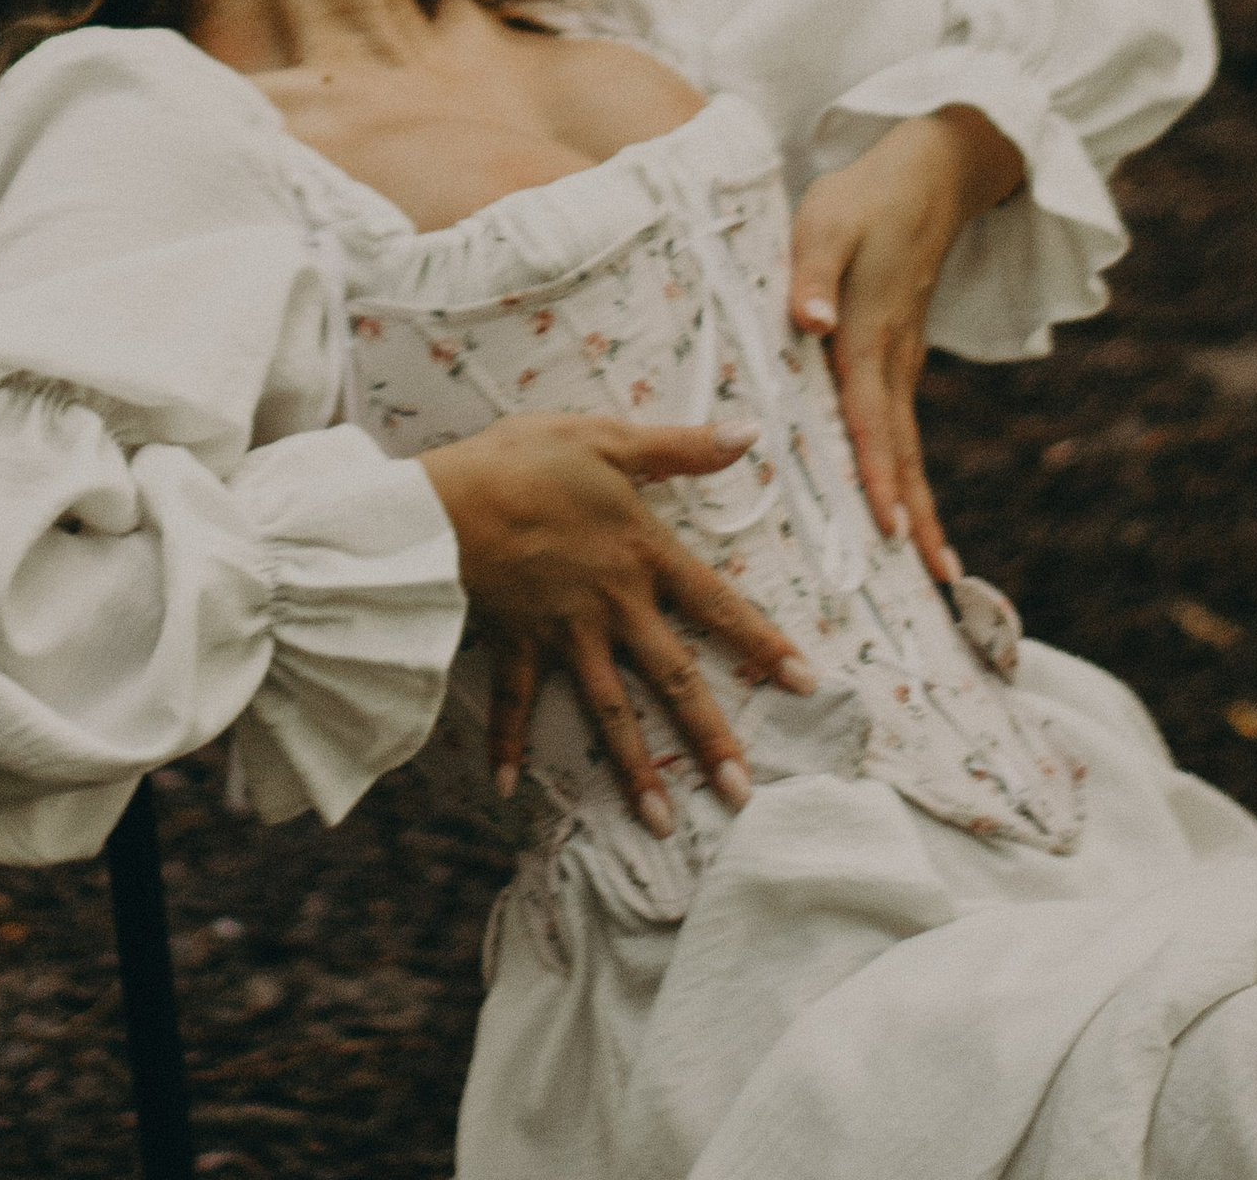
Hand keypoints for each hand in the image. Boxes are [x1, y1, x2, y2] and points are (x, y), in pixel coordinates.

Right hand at [419, 413, 814, 834]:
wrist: (450, 502)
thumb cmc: (529, 462)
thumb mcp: (610, 440)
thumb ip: (682, 446)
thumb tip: (750, 432)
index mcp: (643, 555)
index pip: (717, 605)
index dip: (763, 641)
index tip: (806, 684)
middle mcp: (613, 606)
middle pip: (672, 678)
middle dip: (709, 737)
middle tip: (742, 794)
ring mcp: (564, 633)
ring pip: (609, 710)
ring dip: (635, 767)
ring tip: (663, 823)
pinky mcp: (516, 642)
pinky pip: (516, 701)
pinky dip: (510, 743)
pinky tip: (509, 789)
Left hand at [786, 104, 1023, 583]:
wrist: (926, 176)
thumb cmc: (863, 198)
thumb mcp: (825, 222)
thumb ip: (813, 275)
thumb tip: (810, 324)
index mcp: (869, 333)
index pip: (869, 415)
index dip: (877, 472)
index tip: (888, 528)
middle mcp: (893, 359)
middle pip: (903, 450)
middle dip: (916, 516)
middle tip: (935, 582)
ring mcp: (903, 362)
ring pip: (909, 445)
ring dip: (920, 505)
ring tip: (937, 570)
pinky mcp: (901, 357)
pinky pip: (903, 427)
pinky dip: (909, 473)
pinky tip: (906, 508)